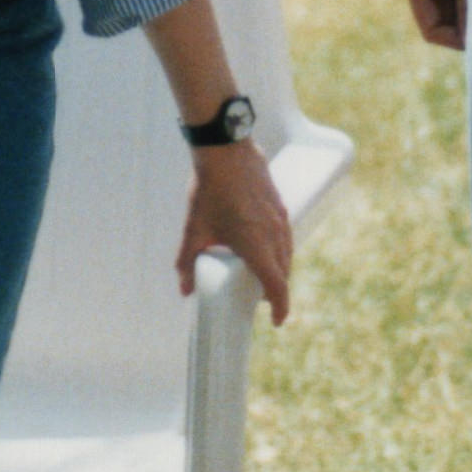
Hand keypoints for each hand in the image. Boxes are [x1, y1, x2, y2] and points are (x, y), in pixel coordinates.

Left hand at [176, 142, 294, 323]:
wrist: (226, 149)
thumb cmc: (209, 191)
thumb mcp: (193, 230)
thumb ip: (187, 262)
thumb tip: (185, 290)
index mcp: (256, 246)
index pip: (276, 285)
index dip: (280, 307)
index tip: (276, 322)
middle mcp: (274, 234)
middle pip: (283, 271)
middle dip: (276, 290)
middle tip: (262, 302)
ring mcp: (279, 217)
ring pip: (286, 252)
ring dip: (279, 268)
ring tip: (264, 275)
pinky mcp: (279, 203)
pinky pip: (285, 235)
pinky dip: (280, 249)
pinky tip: (265, 245)